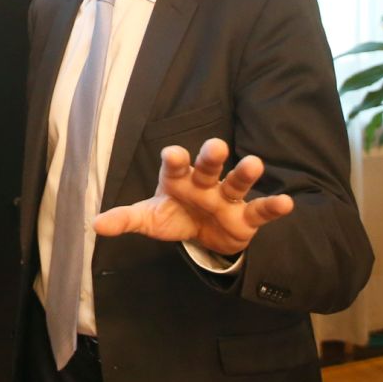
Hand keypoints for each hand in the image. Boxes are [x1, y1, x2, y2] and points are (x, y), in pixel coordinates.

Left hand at [92, 138, 292, 254]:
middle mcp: (204, 183)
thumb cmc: (175, 216)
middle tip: (216, 146)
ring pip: (236, 183)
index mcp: (178, 179)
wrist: (203, 236)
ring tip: (255, 164)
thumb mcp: (149, 219)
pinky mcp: (245, 218)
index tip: (173, 154)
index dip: (175, 159)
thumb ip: (125, 219)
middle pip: (208, 167)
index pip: (175, 165)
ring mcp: (226, 198)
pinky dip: (273, 206)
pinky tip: (287, 203)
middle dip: (211, 157)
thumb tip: (96, 225)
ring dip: (245, 174)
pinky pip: (259, 211)